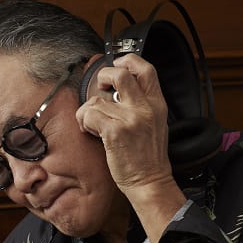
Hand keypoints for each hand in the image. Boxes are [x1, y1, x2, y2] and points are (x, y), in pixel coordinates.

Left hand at [76, 53, 185, 242]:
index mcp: (157, 104)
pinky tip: (92, 132)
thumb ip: (143, 104)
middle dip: (103, 76)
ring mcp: (130, 120)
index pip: (146, 69)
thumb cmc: (148, 157)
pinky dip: (85, 123)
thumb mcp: (156, 123)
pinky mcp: (115, 133)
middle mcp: (145, 108)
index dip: (128, 60)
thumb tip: (120, 88)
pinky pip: (90, 115)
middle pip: (120, 74)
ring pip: (97, 99)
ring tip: (94, 125)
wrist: (150, 182)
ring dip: (89, 111)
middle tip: (100, 89)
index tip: (118, 64)